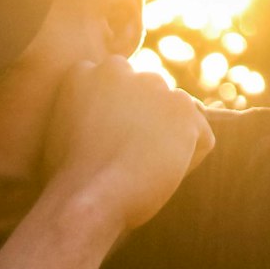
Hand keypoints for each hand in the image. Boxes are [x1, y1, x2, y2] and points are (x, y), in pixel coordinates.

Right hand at [43, 57, 213, 232]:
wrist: (90, 199)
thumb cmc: (74, 182)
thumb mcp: (68, 135)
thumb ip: (94, 113)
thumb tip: (130, 117)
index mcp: (83, 72)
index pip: (119, 91)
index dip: (120, 126)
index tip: (108, 151)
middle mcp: (116, 69)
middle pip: (150, 98)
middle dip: (148, 126)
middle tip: (128, 162)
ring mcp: (151, 85)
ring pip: (176, 117)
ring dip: (169, 142)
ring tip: (141, 170)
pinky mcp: (181, 107)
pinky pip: (201, 138)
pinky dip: (189, 162)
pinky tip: (159, 175)